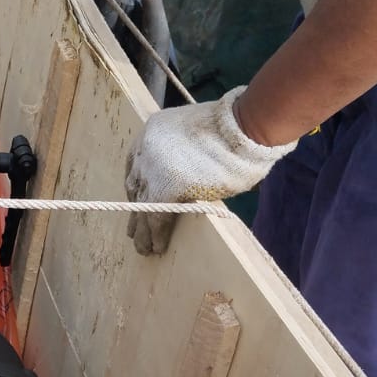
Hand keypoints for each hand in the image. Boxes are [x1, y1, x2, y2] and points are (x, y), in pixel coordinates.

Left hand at [124, 87, 298, 254]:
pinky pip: (156, 217)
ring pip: (141, 205)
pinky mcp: (165, 188)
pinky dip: (156, 235)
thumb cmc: (233, 128)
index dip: (138, 186)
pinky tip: (157, 247)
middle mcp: (146, 149)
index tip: (138, 200)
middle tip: (134, 229)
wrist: (243, 127)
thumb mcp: (195, 134)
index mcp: (152, 130)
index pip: (135, 164)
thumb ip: (183, 153)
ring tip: (143, 248)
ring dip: (142, 230)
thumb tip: (187, 176)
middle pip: (135, 186)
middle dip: (136, 209)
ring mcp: (152, 169)